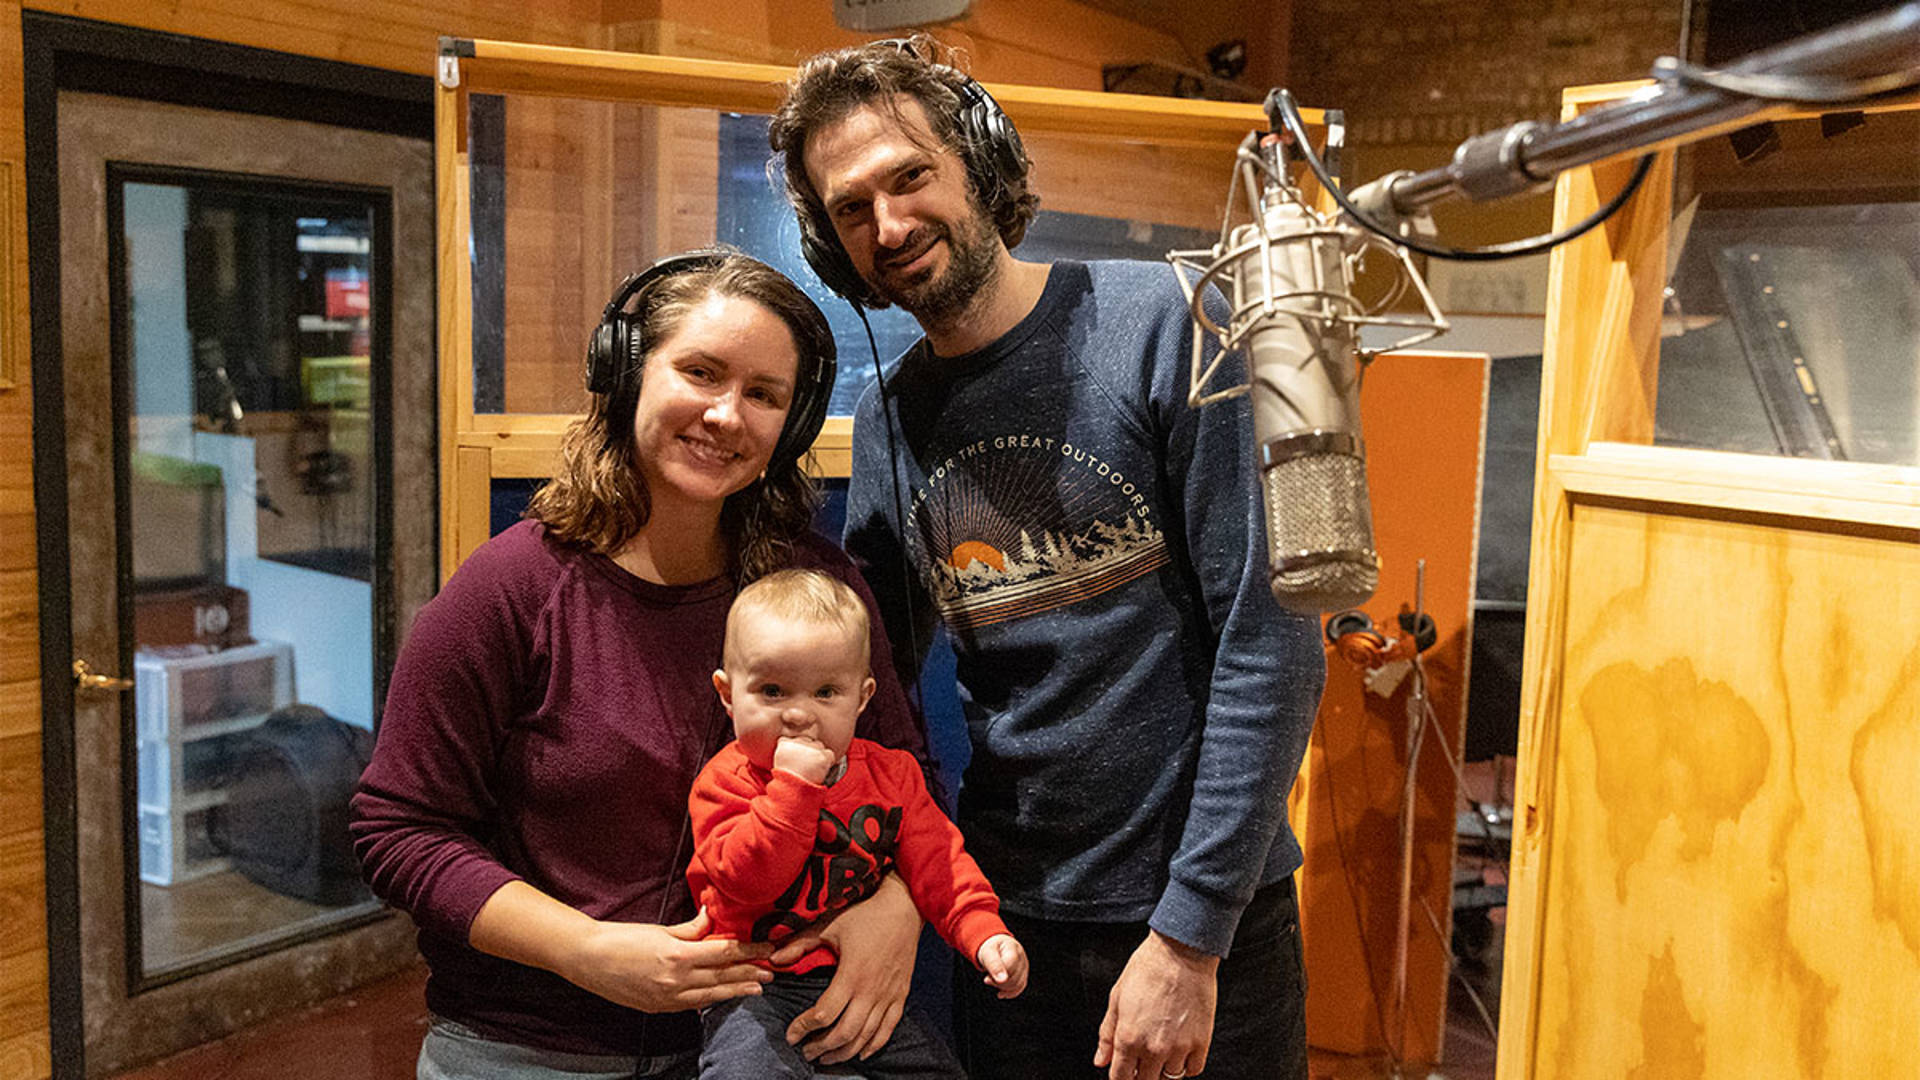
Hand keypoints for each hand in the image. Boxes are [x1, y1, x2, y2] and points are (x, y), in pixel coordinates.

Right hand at [560, 907, 772, 1012]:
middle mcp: (677, 981)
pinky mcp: (659, 1007)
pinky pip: (693, 1004)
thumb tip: (712, 918)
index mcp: (679, 956)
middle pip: (723, 977)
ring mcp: (668, 998)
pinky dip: (711, 999)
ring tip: (756, 989)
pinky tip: (723, 995)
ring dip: (736, 991)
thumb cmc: (621, 939)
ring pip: (712, 995)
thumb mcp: (660, 929)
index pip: (725, 954)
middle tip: (771, 972)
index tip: (767, 948)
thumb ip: (690, 928)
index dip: (750, 952)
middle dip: (749, 975)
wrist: (587, 959)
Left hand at [771, 873, 921, 1061]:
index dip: (804, 1027)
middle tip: (806, 1052)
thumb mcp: (829, 925)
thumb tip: (774, 959)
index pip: (824, 1013)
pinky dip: (873, 1045)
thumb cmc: (864, 915)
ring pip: (865, 1036)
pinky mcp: (900, 995)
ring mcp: (888, 995)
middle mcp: (871, 990)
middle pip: (845, 1033)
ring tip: (826, 1058)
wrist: (904, 908)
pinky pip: (887, 1029)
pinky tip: (860, 1053)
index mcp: (852, 974)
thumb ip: (800, 944)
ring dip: (844, 1052)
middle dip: (822, 1047)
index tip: (791, 1035)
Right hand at [773, 735, 836, 783]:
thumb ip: (787, 752)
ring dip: (818, 754)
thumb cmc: (786, 780)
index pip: (790, 739)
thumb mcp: (779, 763)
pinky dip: (828, 762)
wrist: (793, 791)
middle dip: (807, 750)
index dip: (794, 748)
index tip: (794, 759)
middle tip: (805, 765)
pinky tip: (821, 770)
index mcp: (784, 743)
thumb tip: (796, 747)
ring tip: (812, 768)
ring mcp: (811, 748)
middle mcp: (798, 742)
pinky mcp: (822, 756)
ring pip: (819, 745)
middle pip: (807, 740)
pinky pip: (830, 754)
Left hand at [975, 933, 1028, 998]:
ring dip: (1002, 987)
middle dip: (998, 983)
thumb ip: (994, 964)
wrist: (998, 946)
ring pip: (1017, 985)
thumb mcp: (988, 952)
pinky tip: (1000, 993)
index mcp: (1013, 948)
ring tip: (992, 981)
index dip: (998, 976)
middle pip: (1014, 978)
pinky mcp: (1024, 975)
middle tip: (987, 979)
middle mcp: (1022, 958)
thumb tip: (1002, 979)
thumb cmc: (992, 948)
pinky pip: (1020, 987)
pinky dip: (1009, 993)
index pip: (1010, 966)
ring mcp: (1024, 967)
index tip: (986, 979)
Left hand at [1094, 930, 1219, 1079]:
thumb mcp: (1117, 998)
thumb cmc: (1147, 969)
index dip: (1120, 1077)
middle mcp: (1153, 1048)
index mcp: (1128, 1038)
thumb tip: (1100, 1060)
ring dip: (1163, 1070)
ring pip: (1170, 1078)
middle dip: (1140, 1076)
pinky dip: (1187, 1065)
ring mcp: (1179, 1047)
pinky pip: (1194, 1070)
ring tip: (1162, 1050)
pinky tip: (1180, 1051)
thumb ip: (1107, 1034)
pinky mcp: (1201, 1042)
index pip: (1120, 1078)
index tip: (1123, 1072)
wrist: (1181, 953)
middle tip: (1142, 1062)